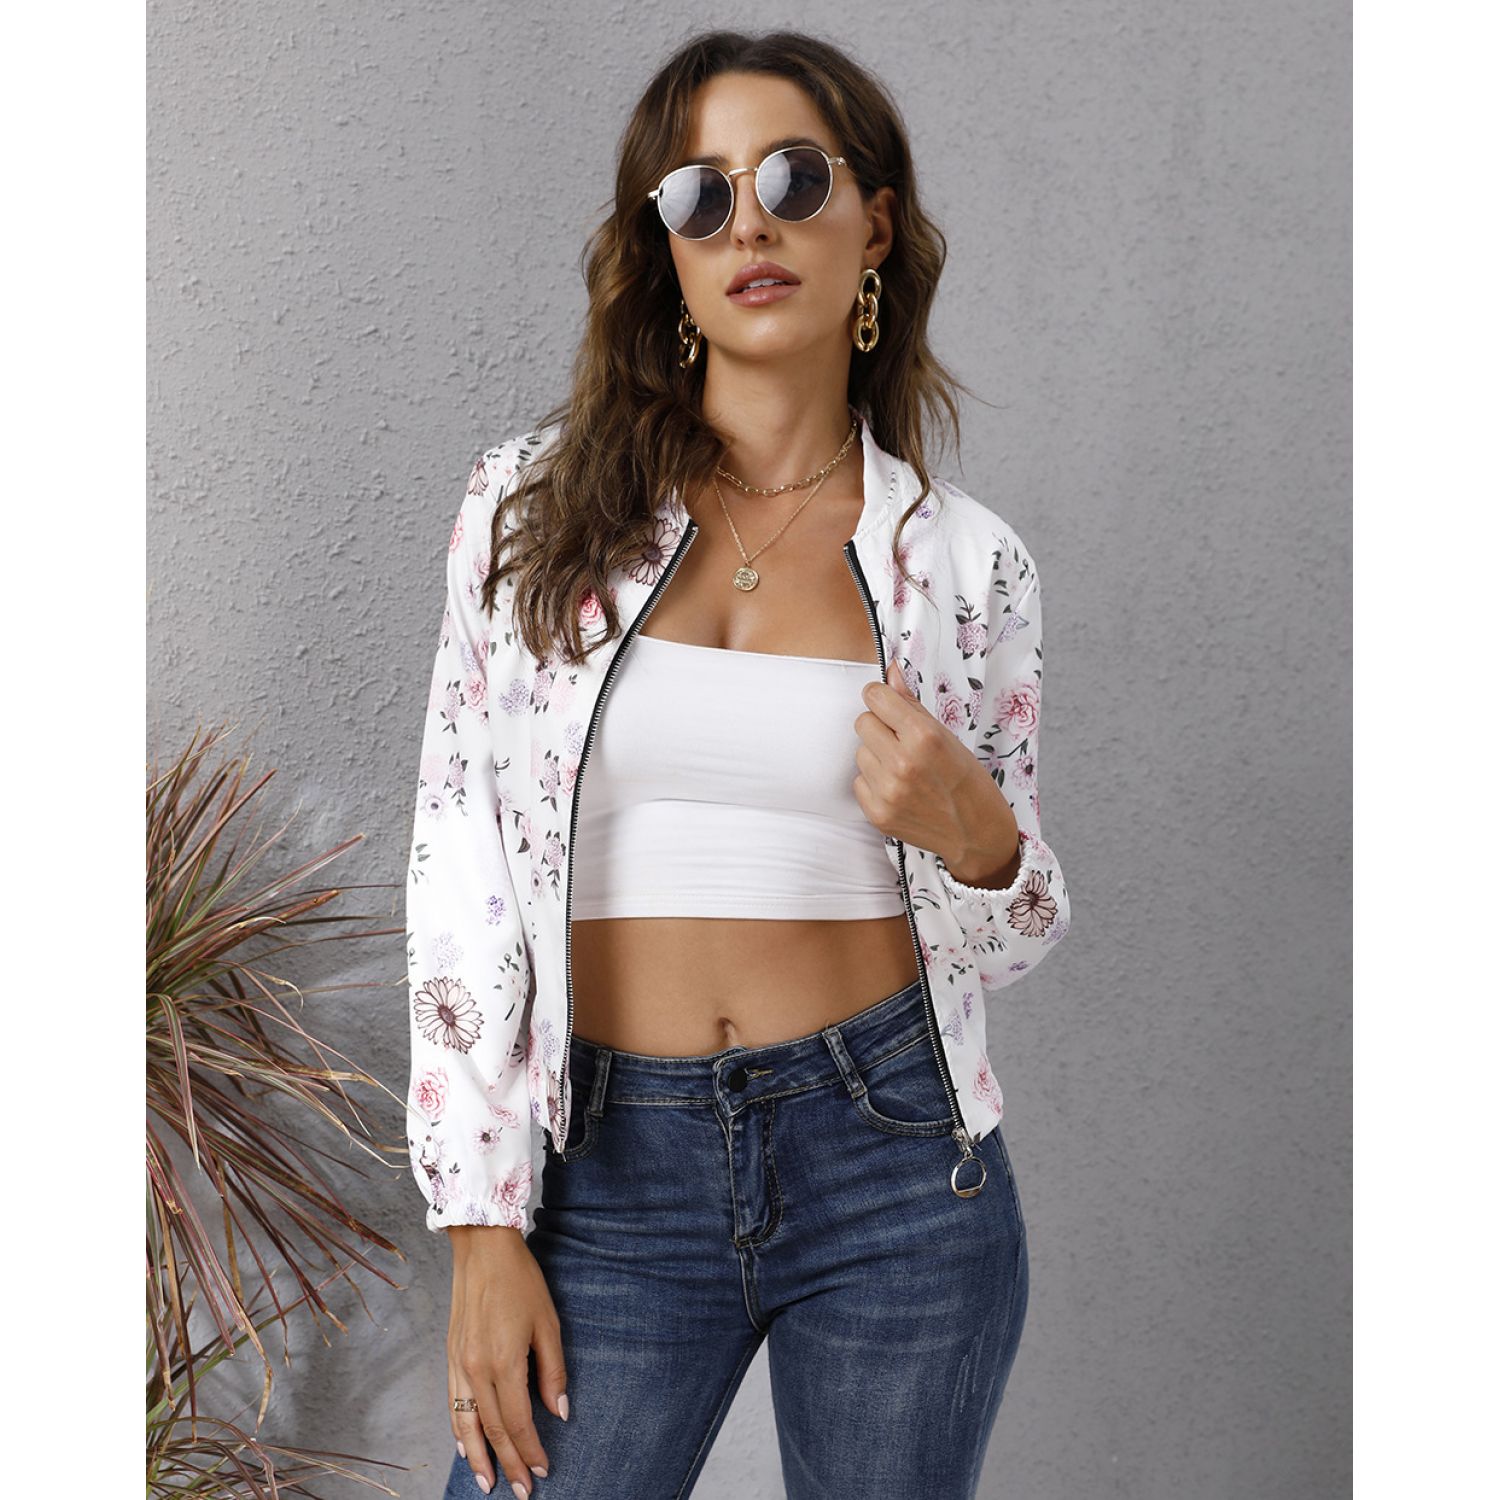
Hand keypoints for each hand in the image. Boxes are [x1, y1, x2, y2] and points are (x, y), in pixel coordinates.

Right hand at [447, 1226, 567, 1496]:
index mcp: (504, 1362)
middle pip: (493, 1429)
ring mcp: (459, 1364)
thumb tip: (559, 1411)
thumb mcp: (548, 1323)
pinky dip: (458, 1429)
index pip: (518, 1421)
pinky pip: (452, 1404)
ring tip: (488, 1482)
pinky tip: (465, 1445)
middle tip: (520, 1490)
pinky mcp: (451, 1356)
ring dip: (477, 1456)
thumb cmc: (521, 1280)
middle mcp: (476, 1369)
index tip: (543, 1470)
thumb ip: (553, 1371)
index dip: (531, 1450)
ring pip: (465, 1424)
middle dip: (508, 1463)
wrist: (483, 1248)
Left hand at [854, 658, 1019, 879]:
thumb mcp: (947, 736)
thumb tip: (890, 671)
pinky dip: (875, 783)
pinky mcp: (877, 813)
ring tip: (904, 769)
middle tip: (901, 741)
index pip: (875, 697)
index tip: (889, 706)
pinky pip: (859, 781)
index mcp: (924, 737)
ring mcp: (888, 791)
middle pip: (862, 722)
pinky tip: (899, 789)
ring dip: (877, 756)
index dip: (882, 699)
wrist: (976, 834)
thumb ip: (912, 703)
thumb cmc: (967, 780)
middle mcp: (902, 763)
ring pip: (860, 752)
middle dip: (879, 727)